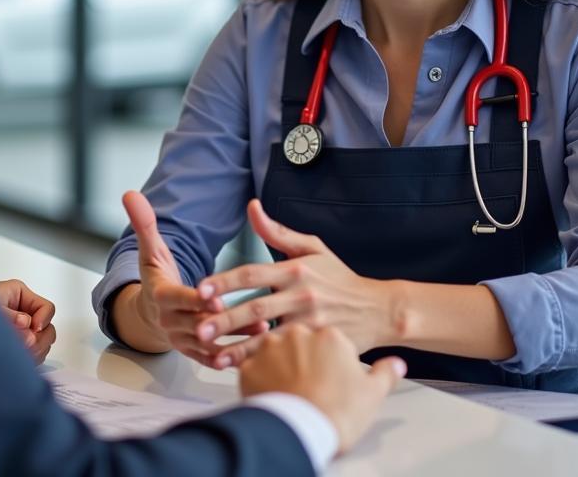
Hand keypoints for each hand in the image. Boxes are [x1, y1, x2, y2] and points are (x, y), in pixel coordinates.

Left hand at [0, 278, 56, 364]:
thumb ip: (9, 318)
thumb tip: (27, 326)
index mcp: (20, 295)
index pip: (47, 308)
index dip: (44, 320)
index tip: (34, 330)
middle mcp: (23, 312)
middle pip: (48, 329)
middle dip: (38, 340)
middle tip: (24, 348)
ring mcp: (20, 331)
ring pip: (41, 345)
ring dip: (32, 352)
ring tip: (14, 355)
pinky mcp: (14, 347)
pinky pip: (31, 356)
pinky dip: (26, 360)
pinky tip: (11, 360)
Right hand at [117, 191, 267, 363]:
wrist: (147, 313)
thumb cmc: (155, 276)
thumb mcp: (150, 250)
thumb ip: (144, 224)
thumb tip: (130, 194)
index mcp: (161, 296)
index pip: (177, 298)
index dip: (194, 299)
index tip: (215, 297)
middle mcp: (170, 322)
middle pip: (195, 323)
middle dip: (221, 321)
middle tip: (249, 315)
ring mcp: (181, 340)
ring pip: (208, 343)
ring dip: (236, 339)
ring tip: (263, 330)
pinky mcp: (193, 352)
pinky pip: (211, 357)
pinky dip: (232, 356)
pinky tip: (256, 351)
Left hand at [194, 199, 395, 367]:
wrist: (378, 310)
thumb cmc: (340, 278)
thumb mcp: (312, 248)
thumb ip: (277, 232)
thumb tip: (252, 207)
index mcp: (295, 269)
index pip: (253, 274)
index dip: (226, 282)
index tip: (202, 290)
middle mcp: (301, 295)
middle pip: (256, 308)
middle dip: (225, 319)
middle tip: (199, 328)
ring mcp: (309, 323)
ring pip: (269, 336)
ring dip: (240, 347)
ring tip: (214, 355)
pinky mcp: (318, 345)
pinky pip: (286, 355)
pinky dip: (265, 362)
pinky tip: (244, 370)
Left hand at [239, 324, 405, 454]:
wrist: (302, 431)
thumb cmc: (337, 413)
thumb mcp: (372, 393)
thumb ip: (385, 373)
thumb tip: (397, 365)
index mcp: (329, 335)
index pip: (327, 337)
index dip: (328, 357)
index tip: (329, 372)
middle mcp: (298, 333)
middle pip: (298, 338)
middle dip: (300, 357)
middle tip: (307, 382)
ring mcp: (271, 347)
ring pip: (272, 348)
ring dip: (277, 363)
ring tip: (286, 388)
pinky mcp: (250, 364)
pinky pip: (251, 365)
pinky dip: (258, 377)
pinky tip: (268, 392)